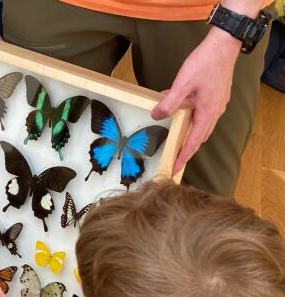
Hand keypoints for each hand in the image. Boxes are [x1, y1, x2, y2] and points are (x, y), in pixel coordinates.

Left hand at [151, 28, 240, 174]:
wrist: (224, 44)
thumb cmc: (206, 62)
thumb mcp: (182, 84)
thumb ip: (169, 102)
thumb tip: (156, 115)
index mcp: (207, 112)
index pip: (194, 142)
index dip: (184, 156)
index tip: (175, 168)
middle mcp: (214, 111)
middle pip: (199, 137)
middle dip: (187, 150)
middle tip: (174, 160)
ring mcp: (216, 103)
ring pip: (200, 125)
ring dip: (188, 134)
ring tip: (174, 141)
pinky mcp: (214, 95)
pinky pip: (200, 113)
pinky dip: (189, 118)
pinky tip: (176, 110)